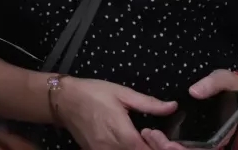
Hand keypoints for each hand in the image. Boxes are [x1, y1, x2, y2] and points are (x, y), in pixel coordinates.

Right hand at [55, 77, 175, 149]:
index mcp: (123, 135)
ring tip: (140, 141)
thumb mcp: (122, 93)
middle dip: (149, 149)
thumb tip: (173, 106)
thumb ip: (148, 103)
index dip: (159, 148)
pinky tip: (126, 144)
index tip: (162, 140)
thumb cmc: (93, 93)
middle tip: (153, 139)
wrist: (63, 99)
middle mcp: (113, 149)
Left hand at [140, 70, 237, 149]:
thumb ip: (212, 85)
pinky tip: (150, 133)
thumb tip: (194, 92)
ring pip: (182, 148)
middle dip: (169, 148)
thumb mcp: (224, 80)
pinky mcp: (192, 134)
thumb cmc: (231, 86)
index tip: (169, 145)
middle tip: (152, 135)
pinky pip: (178, 143)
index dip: (185, 149)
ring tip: (148, 134)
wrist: (233, 88)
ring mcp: (201, 138)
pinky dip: (164, 142)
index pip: (204, 148)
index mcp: (222, 132)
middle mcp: (212, 140)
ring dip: (163, 145)